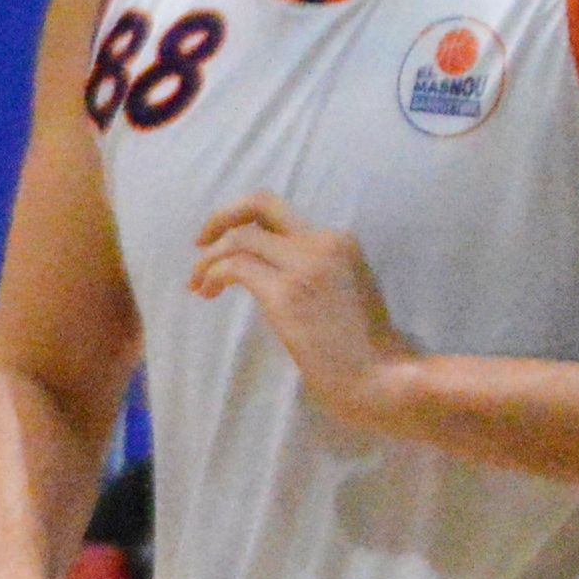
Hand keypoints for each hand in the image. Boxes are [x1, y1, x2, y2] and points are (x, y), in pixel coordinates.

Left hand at [186, 197, 421, 438]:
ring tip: (198, 285)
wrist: (380, 376)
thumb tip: (267, 271)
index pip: (280, 213)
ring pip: (238, 237)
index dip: (245, 221)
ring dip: (208, 259)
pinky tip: (208, 293)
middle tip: (199, 243)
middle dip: (221, 216)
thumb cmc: (363, 347)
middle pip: (259, 203)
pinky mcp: (286, 294)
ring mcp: (305, 265)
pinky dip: (212, 275)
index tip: (223, 242)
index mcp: (339, 241)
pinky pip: (234, 266)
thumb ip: (312, 271)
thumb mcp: (343, 290)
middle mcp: (322, 242)